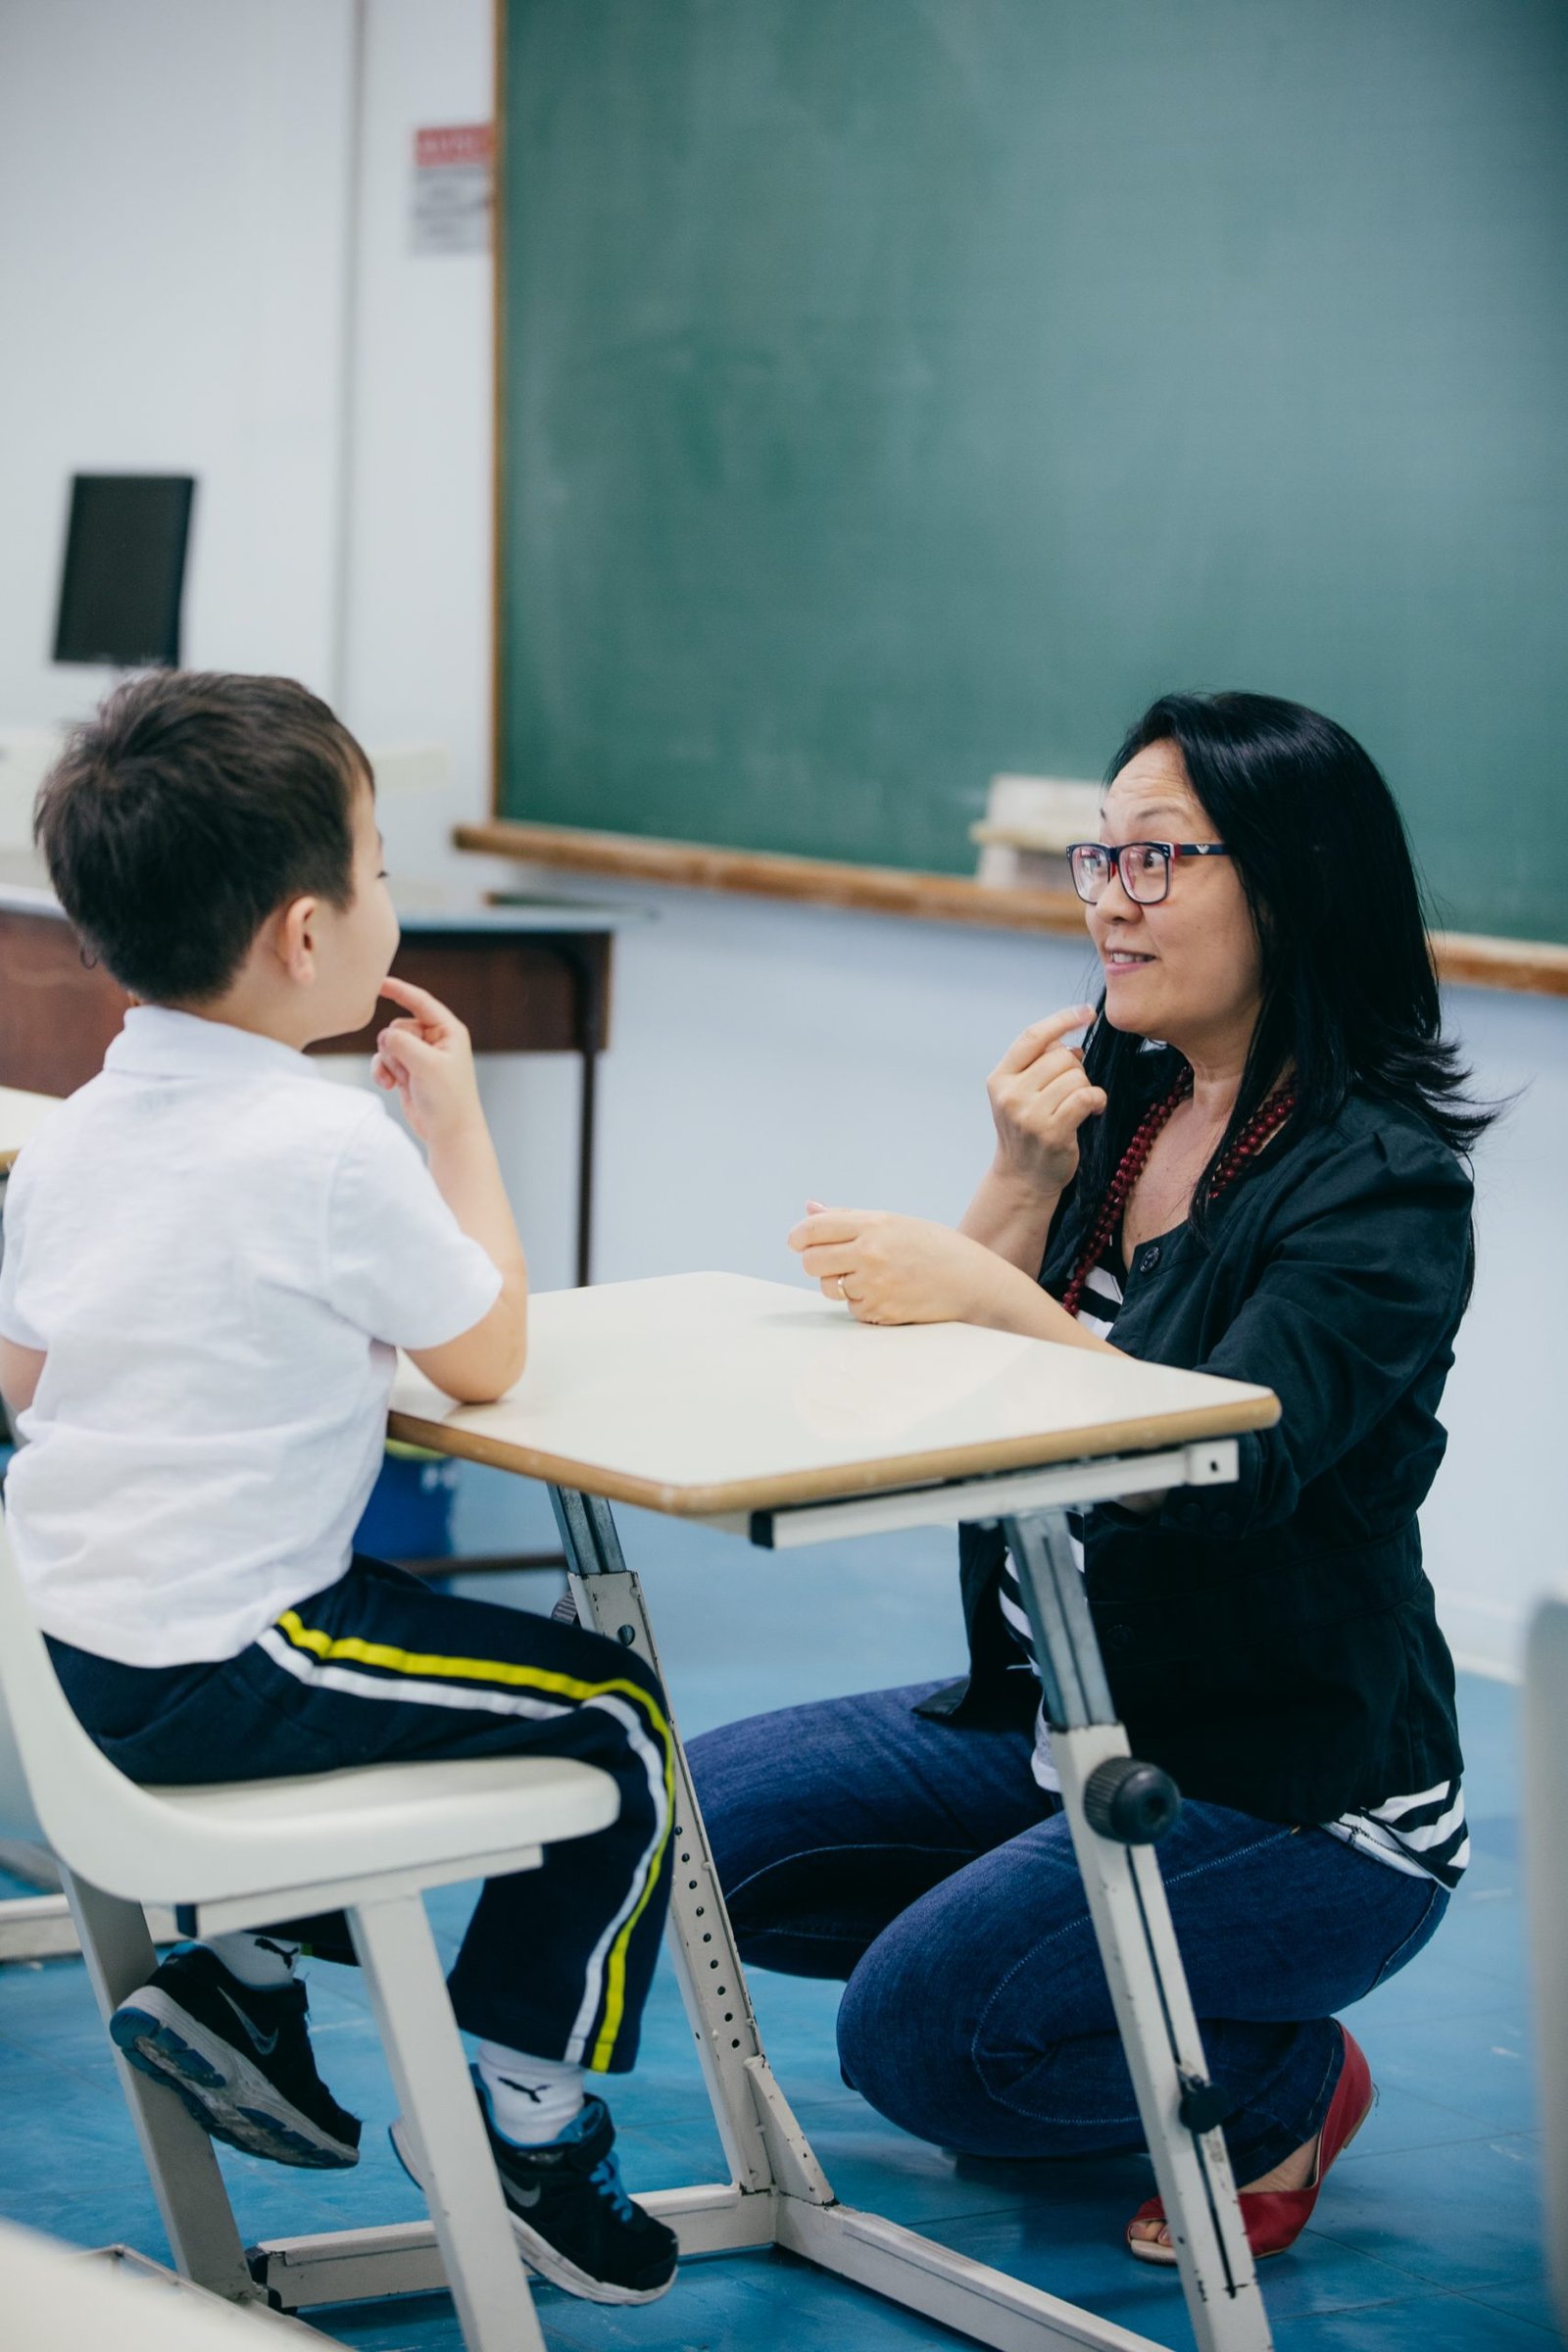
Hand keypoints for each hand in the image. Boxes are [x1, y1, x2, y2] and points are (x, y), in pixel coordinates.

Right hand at [371, 975, 483, 1144]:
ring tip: (401, 1079)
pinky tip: (388, 1086)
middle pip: (398, 1026)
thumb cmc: (448, 1099)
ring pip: (388, 1044)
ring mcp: (420, 1056)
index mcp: (448, 1031)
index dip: (400, 990)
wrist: (448, 1133)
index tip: (379, 982)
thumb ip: (402, 1042)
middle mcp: (434, 1040)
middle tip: (408, 1066)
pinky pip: (383, 1061)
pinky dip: (382, 1071)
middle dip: (395, 1045)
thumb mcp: (427, 1065)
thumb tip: (384, 1035)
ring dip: (388, 1061)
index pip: (421, 1002)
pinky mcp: (407, 1071)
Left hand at [789, 1203, 1007, 1325]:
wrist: (972, 1281)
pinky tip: (890, 1293)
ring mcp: (875, 1285)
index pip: (814, 1230)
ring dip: (842, 1284)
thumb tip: (809, 1207)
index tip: (798, 1242)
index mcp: (873, 1225)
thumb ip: (847, 1218)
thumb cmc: (932, 1247)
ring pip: (830, 1288)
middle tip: (835, 1262)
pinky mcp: (881, 1311)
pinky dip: (864, 1303)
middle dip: (817, 1263)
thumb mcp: (893, 1223)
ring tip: (874, 1277)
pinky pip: (852, 1309)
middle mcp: (871, 1253)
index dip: (799, 1237)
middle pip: (812, 1263)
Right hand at [984, 1005, 1105, 1197]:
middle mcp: (1010, 1094)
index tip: (1087, 1011)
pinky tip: (1094, 1110)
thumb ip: (1037, 1065)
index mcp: (1000, 1078)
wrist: (1024, 1178)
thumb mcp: (1019, 1094)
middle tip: (1072, 1089)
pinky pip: (1086, 1096)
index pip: (1032, 1037)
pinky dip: (1097, 1100)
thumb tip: (1069, 1041)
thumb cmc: (1028, 1131)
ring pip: (1076, 1076)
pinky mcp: (1052, 1132)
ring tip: (1080, 1105)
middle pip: (1061, 1056)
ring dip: (1086, 1087)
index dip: (1062, 1020)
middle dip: (1075, 1068)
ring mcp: (1029, 1115)